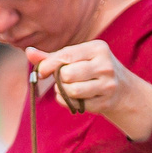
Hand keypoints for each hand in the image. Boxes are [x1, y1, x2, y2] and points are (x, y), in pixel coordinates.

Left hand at [28, 41, 151, 141]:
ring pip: (72, 91)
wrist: (122, 89)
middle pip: (67, 74)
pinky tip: (75, 98)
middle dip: (60, 79)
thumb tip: (28, 51)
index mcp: (97, 48)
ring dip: (63, 91)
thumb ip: (52, 56)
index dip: (49, 64)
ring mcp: (107, 85)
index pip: (66, 55)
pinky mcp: (105, 102)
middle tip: (64, 79)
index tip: (41, 71)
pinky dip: (69, 102)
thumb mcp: (77, 58)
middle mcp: (105, 65)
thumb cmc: (91, 69)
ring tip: (68, 88)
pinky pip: (77, 104)